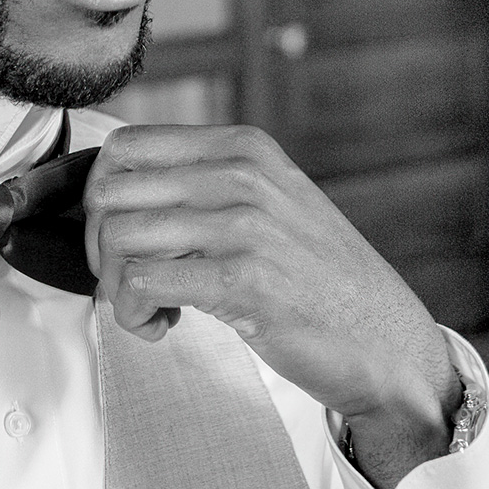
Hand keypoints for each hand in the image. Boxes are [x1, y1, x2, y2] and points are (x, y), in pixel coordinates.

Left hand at [83, 125, 459, 488]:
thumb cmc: (321, 282)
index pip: (125, 146)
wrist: (387, 342)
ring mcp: (243, 223)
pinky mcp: (241, 278)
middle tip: (128, 280)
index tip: (120, 238)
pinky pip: (140, 284)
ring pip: (118, 238)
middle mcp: (240, 173)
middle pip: (110, 192)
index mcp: (242, 147)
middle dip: (101, 246)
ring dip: (116, 288)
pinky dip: (134, 314)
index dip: (102, 197)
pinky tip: (162, 325)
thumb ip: (205, 184)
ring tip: (151, 309)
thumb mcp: (269, 203)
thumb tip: (119, 191)